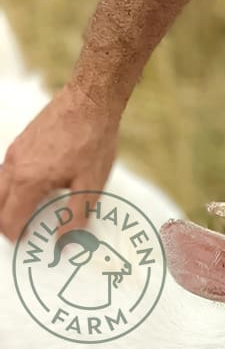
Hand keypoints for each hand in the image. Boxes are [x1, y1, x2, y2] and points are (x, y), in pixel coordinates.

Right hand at [0, 83, 119, 240]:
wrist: (89, 102)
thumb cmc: (93, 142)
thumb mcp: (91, 185)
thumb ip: (76, 217)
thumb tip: (65, 244)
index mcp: (28, 181)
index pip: (9, 220)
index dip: (15, 237)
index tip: (26, 246)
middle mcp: (14, 167)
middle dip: (5, 224)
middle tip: (22, 236)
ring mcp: (14, 153)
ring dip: (5, 205)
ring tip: (23, 216)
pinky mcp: (20, 143)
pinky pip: (5, 172)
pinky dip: (10, 187)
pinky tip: (29, 191)